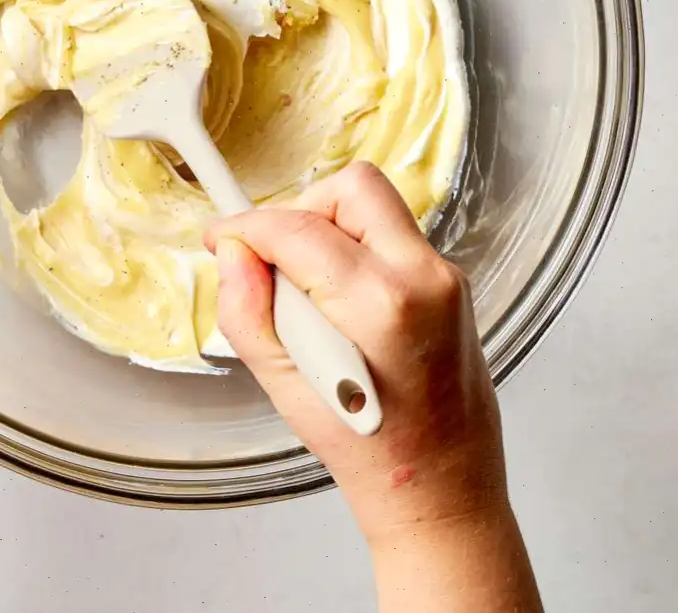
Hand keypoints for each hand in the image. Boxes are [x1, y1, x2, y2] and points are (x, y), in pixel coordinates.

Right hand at [207, 163, 539, 611]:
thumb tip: (232, 255)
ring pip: (376, 207)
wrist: (440, 488)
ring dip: (331, 232)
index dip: (247, 226)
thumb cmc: (371, 452)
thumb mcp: (283, 387)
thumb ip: (247, 312)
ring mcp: (446, 277)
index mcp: (379, 302)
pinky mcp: (453, 283)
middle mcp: (422, 277)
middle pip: (352, 188)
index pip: (296, 227)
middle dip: (301, 212)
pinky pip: (394, 238)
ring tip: (309, 292)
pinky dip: (357, 254)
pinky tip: (341, 307)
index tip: (224, 237)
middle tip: (273, 260)